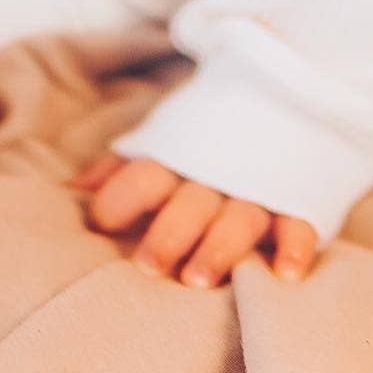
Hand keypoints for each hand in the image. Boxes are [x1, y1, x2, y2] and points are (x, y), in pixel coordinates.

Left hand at [69, 153, 317, 287]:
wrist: (284, 93)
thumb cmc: (206, 138)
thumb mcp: (163, 144)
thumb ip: (120, 170)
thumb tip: (72, 191)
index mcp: (179, 157)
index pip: (146, 172)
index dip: (122, 194)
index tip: (100, 221)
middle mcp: (217, 173)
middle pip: (190, 202)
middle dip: (169, 232)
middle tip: (147, 265)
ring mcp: (260, 186)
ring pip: (239, 217)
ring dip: (220, 246)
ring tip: (197, 279)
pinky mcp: (299, 200)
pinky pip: (300, 223)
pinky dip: (295, 245)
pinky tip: (285, 273)